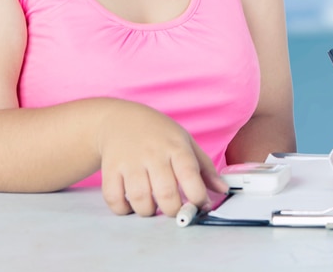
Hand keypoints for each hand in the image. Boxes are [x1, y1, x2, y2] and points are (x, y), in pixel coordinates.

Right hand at [96, 101, 228, 216]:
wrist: (120, 120)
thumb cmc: (159, 134)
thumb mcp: (186, 142)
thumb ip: (205, 168)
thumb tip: (222, 190)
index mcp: (176, 147)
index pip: (189, 174)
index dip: (197, 196)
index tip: (200, 205)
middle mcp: (153, 154)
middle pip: (165, 192)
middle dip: (173, 210)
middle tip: (174, 209)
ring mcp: (130, 161)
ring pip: (140, 199)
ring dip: (149, 211)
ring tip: (154, 207)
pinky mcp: (110, 169)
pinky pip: (114, 198)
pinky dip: (123, 209)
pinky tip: (131, 205)